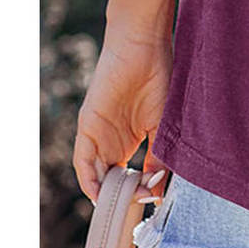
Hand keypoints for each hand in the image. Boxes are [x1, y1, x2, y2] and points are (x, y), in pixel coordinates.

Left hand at [72, 24, 172, 205]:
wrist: (143, 45)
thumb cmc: (160, 75)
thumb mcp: (165, 121)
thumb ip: (161, 152)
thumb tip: (160, 185)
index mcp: (134, 138)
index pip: (133, 175)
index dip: (144, 189)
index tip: (157, 197)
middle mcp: (115, 139)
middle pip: (114, 179)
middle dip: (126, 196)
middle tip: (142, 201)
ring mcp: (100, 134)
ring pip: (97, 175)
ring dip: (108, 193)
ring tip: (127, 200)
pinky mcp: (87, 127)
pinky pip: (83, 163)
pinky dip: (90, 181)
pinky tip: (103, 192)